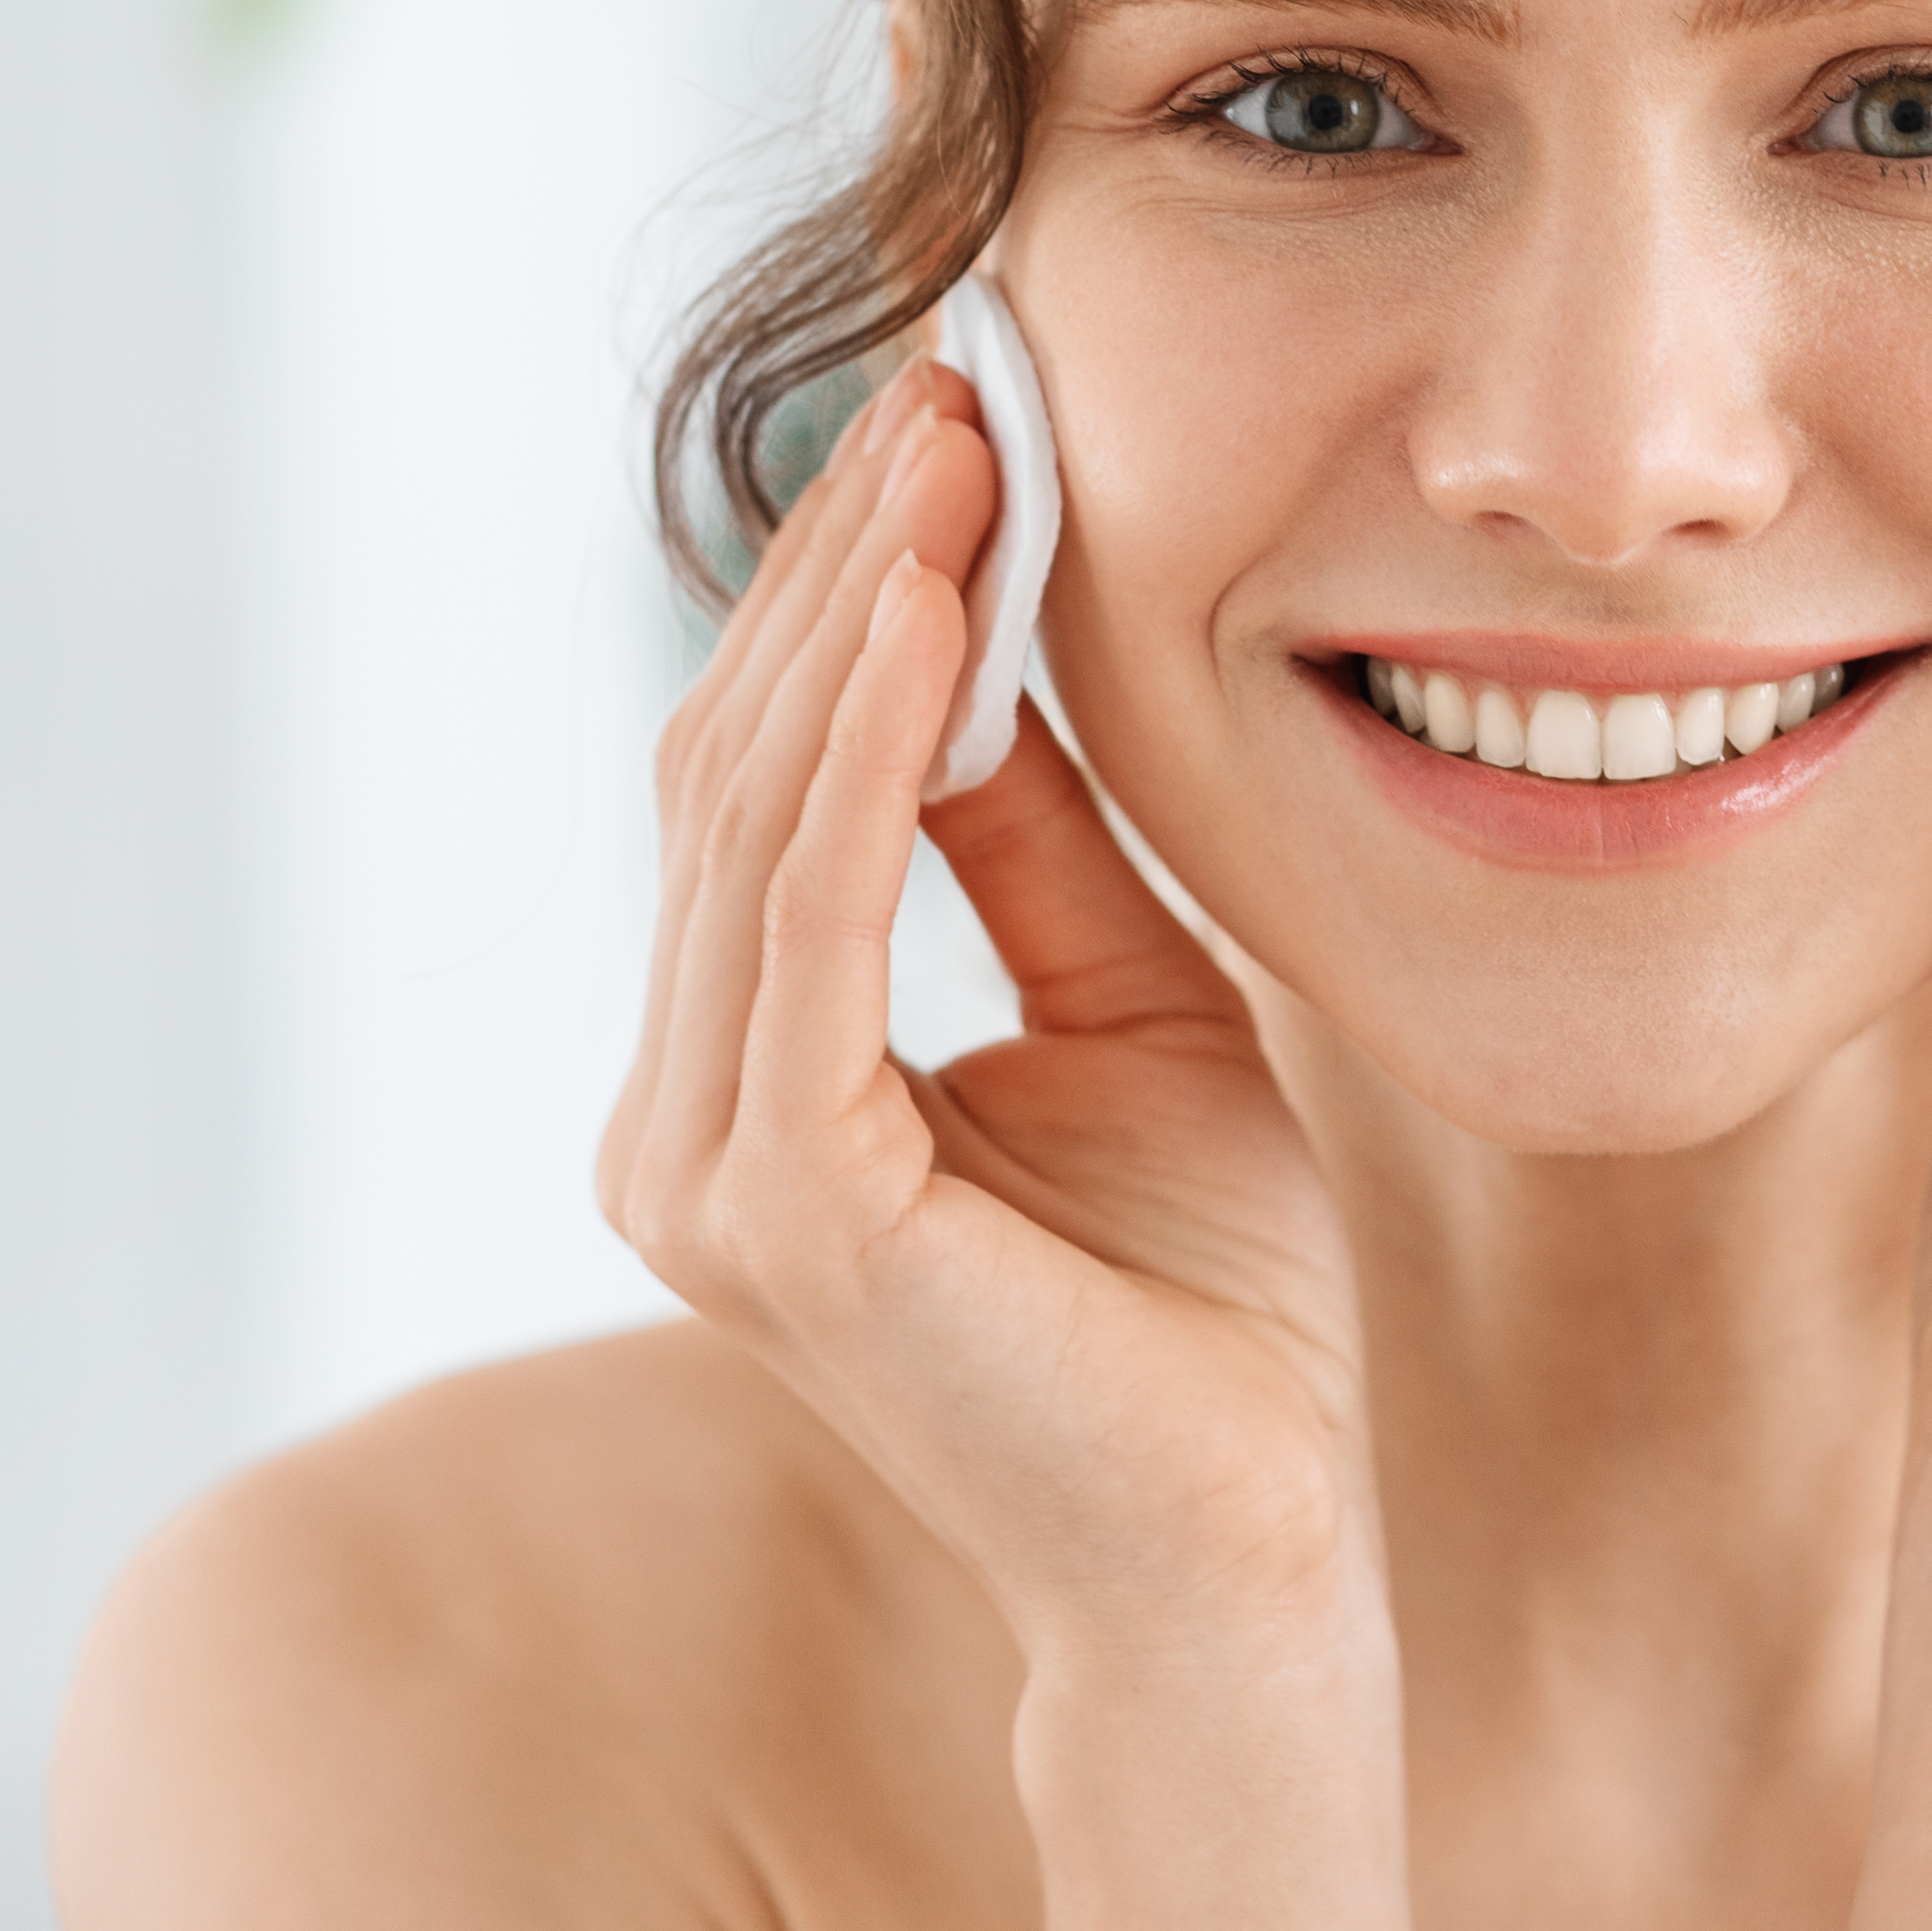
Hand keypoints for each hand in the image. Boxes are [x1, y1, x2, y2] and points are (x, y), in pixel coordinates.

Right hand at [596, 362, 1382, 1669]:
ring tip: (958, 446)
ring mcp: (705, 1169)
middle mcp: (680, 1124)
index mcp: (744, 1088)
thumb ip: (1032, 844)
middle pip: (736, 774)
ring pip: (758, 818)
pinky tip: (946, 606)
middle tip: (957, 384)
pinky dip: (880, 745)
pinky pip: (817, 914)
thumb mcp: (1128, 1004)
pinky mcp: (781, 1202)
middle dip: (846, 566)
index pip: (763, 789)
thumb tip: (983, 633)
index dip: (847, 600)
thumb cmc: (1207, 1302)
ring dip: (859, 614)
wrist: (1251, 1546)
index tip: (959, 427)